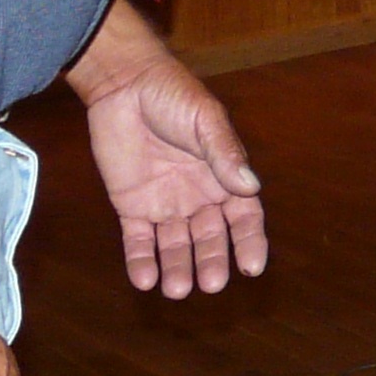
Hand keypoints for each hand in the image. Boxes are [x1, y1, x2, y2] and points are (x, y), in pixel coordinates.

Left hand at [83, 48, 269, 297]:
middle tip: (212, 284)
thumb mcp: (205, 120)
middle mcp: (198, 196)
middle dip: (211, 261)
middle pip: (210, 238)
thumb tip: (251, 186)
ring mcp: (164, 203)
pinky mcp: (131, 205)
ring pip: (175, 245)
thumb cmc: (173, 95)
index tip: (251, 267)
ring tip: (177, 290)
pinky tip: (145, 279)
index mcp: (222, 176)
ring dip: (178, 267)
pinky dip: (142, 261)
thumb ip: (224, 154)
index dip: (249, 242)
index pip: (243, 217)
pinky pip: (139, 240)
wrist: (124, 85)